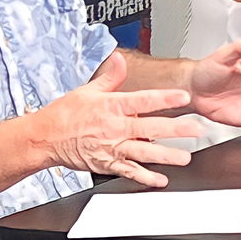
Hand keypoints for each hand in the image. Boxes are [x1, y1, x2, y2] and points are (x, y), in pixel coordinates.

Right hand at [33, 56, 199, 186]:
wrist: (45, 138)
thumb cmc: (65, 114)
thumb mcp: (88, 90)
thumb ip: (110, 77)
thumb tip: (120, 60)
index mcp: (112, 106)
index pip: (143, 100)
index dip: (165, 99)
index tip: (184, 98)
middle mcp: (114, 128)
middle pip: (149, 128)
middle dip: (175, 130)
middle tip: (196, 130)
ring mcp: (111, 148)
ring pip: (143, 153)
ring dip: (166, 156)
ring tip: (185, 157)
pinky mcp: (107, 164)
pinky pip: (129, 172)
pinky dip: (145, 178)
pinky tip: (160, 180)